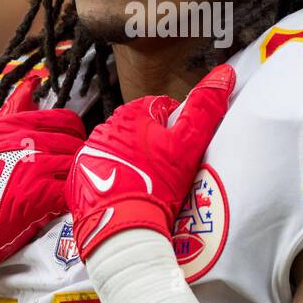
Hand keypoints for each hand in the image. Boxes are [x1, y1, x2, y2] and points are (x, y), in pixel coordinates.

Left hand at [67, 64, 234, 260]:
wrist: (123, 228)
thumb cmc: (158, 184)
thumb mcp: (189, 145)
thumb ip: (206, 108)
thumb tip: (225, 74)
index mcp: (130, 113)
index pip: (160, 110)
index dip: (175, 130)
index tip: (180, 152)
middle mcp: (104, 128)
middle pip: (138, 131)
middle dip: (152, 146)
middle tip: (167, 172)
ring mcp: (88, 153)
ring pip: (119, 151)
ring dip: (132, 162)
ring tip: (147, 187)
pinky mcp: (78, 178)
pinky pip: (100, 172)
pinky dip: (113, 180)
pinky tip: (126, 196)